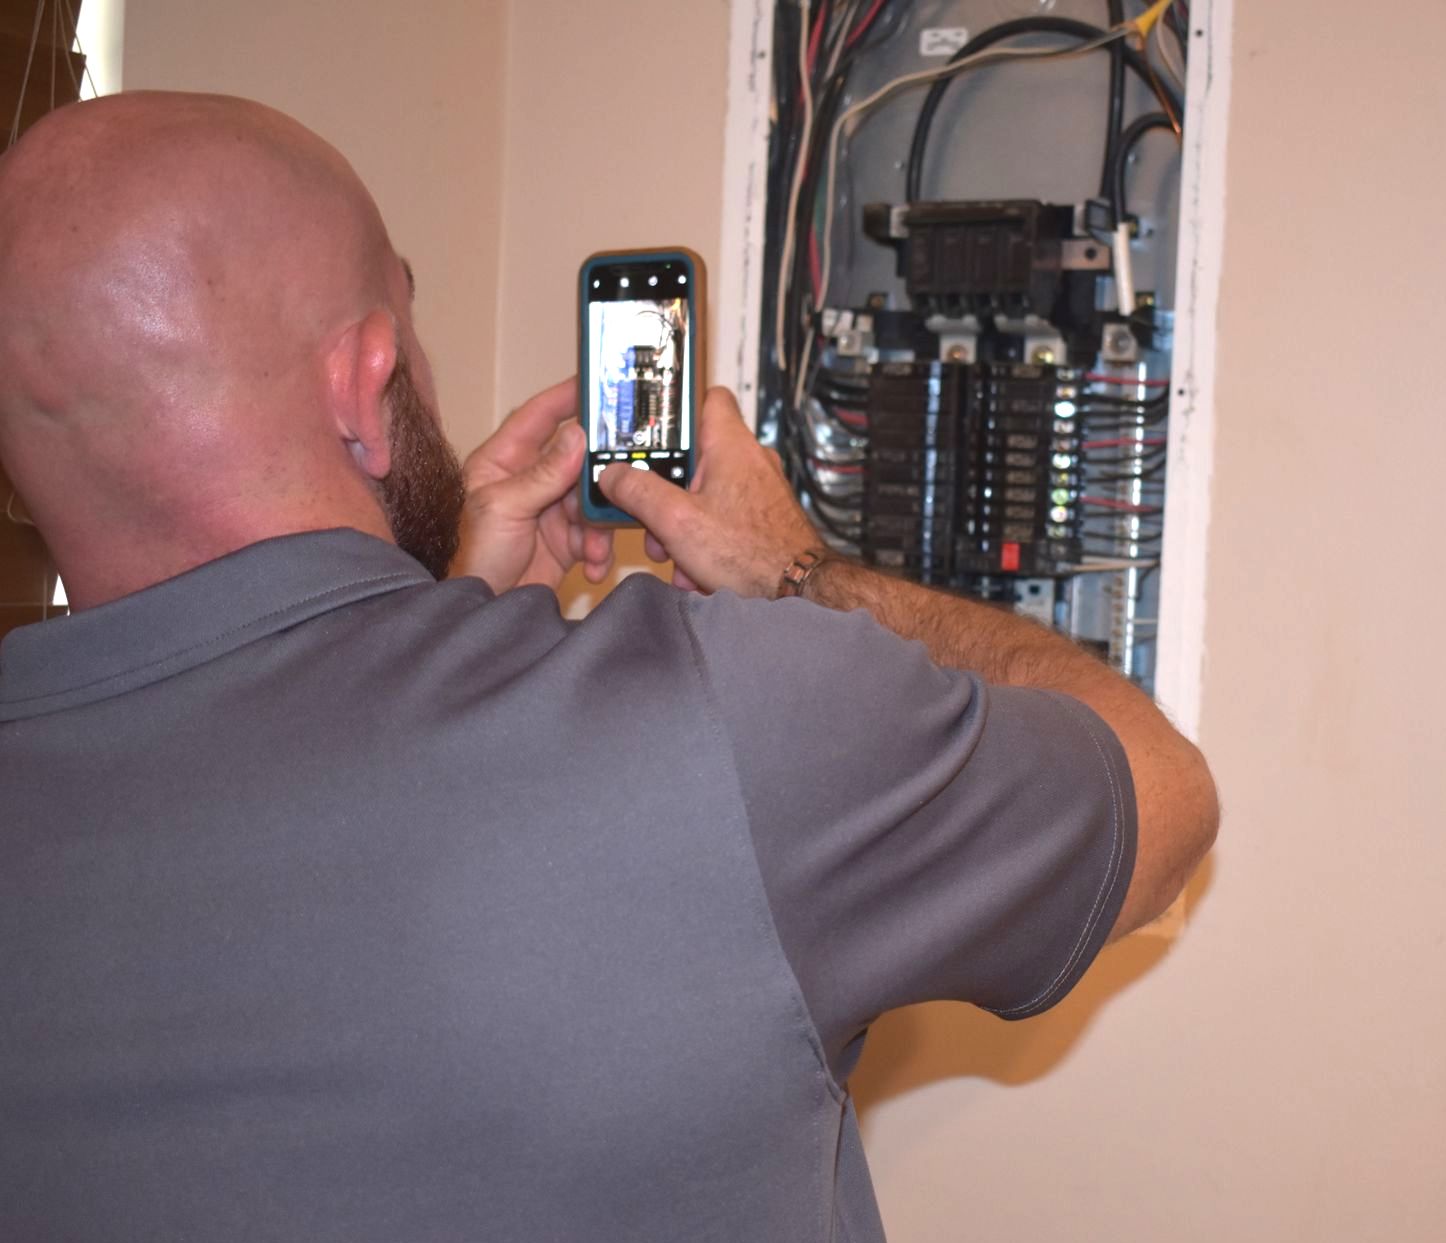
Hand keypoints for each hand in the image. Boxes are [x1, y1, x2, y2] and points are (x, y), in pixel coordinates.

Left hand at [449, 378, 613, 592]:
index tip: (597, 384)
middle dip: (598, 476)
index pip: (538, 417)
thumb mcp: (504, 508)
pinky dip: (599, 551)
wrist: (481, 611)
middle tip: (621, 478)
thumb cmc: (472, 558)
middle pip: (576, 461)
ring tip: (594, 546)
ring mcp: (548, 512)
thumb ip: (543, 473)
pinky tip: (593, 568)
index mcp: (502, 462)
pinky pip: (594, 536)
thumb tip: (578, 436)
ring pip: (591, 501)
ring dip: (599, 525)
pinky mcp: (564, 543)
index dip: (566, 398)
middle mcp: (527, 482)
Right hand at [597, 386, 819, 597]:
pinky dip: (704, 539)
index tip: (648, 432)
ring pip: (705, 494)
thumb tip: (613, 476)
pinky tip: (696, 570)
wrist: (796, 592)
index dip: (676, 410)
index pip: (707, 397)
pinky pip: (722, 518)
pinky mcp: (762, 517)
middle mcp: (749, 460)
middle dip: (666, 491)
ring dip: (681, 523)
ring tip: (673, 554)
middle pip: (694, 457)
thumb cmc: (752, 554)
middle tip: (650, 514)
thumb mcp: (676, 520)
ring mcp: (758, 490)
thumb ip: (637, 491)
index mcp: (731, 444)